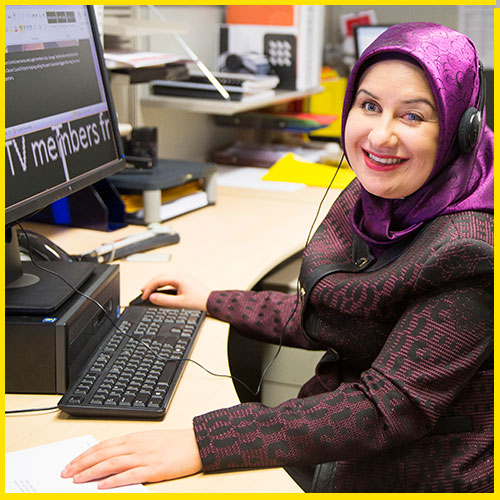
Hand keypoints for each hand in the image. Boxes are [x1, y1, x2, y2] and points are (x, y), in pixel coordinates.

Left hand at [61, 428, 202, 488]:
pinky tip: (102, 485)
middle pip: (103, 453)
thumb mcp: (149, 440)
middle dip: (82, 463)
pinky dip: (114, 479)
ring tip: (77, 479)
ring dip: (92, 471)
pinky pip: (130, 474)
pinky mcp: (154, 468)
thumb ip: (130, 447)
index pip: (103, 445)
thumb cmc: (174, 443)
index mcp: (134, 437)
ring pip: (112, 463)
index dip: (85, 455)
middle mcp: (137, 445)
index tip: (71, 463)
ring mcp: (145, 456)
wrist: (196, 443)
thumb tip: (109, 456)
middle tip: (66, 473)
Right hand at [141, 272, 210, 310]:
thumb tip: (152, 297)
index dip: (149, 288)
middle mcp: (181, 275)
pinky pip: (170, 279)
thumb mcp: (179, 303)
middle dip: (150, 284)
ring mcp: (183, 277)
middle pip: (160, 276)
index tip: (144, 296)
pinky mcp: (185, 281)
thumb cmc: (199, 302)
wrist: (212, 302)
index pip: (158, 280)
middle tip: (142, 292)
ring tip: (148, 290)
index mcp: (179, 278)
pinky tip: (159, 289)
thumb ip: (164, 300)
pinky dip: (162, 284)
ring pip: (165, 277)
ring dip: (156, 283)